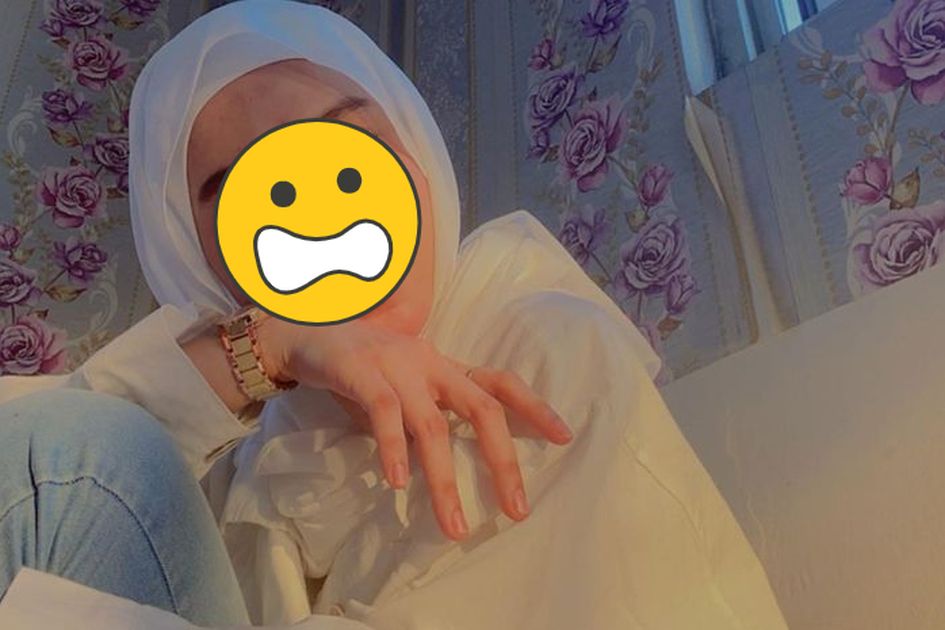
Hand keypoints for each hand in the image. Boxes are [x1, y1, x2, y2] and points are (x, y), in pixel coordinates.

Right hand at [256, 315, 572, 540]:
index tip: (564, 438)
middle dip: (503, 460)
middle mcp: (429, 363)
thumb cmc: (359, 368)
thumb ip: (425, 420)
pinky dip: (394, 448)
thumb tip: (449, 472)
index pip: (500, 383)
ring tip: (454, 526)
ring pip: (432, 425)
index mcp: (445, 367)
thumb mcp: (403, 390)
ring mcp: (396, 365)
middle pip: (482, 407)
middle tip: (516, 510)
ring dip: (445, 479)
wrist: (303, 331)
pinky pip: (383, 412)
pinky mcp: (359, 370)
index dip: (535, 407)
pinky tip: (399, 482)